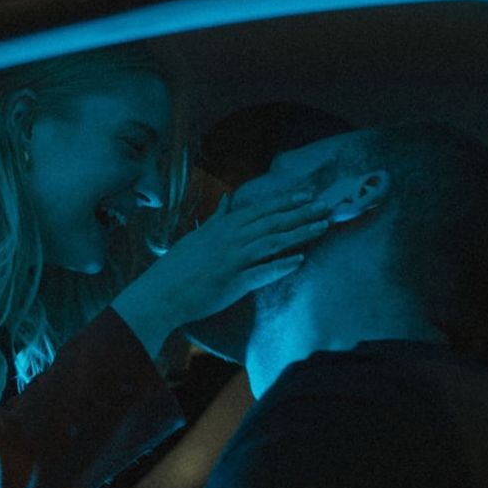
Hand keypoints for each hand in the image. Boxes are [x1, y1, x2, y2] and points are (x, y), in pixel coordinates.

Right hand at [112, 185, 331, 356]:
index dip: (286, 201)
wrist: (161, 293)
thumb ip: (217, 219)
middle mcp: (230, 239)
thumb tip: (227, 200)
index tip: (308, 194)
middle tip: (327, 206)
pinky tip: (299, 260)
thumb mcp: (197, 236)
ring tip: (322, 227)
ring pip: (272, 242)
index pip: (261, 210)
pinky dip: (280, 265)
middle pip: (272, 222)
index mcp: (223, 227)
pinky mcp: (233, 282)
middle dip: (302, 213)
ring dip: (299, 234)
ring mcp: (232, 260)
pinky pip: (261, 272)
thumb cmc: (177, 267)